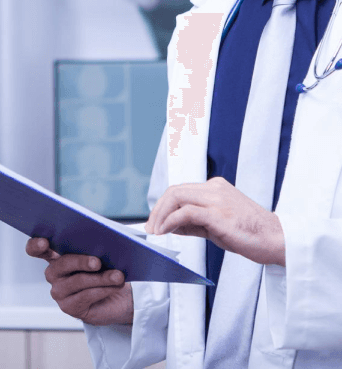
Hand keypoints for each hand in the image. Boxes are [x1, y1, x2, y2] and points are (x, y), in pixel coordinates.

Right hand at [25, 237, 133, 325]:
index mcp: (55, 254)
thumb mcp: (98, 253)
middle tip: (98, 262)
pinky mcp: (69, 307)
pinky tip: (114, 285)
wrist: (117, 296)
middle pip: (62, 264)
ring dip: (101, 278)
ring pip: (78, 281)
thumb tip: (100, 243)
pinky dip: (103, 289)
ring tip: (117, 276)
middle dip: (81, 261)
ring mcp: (59, 291)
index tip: (44, 242)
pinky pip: (86, 296)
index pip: (36, 248)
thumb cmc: (106, 268)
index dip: (36, 245)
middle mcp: (53, 273)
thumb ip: (92, 246)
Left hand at [144, 176, 285, 265]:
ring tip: (155, 232)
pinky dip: (170, 221)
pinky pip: (185, 212)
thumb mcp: (218, 225)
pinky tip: (166, 231)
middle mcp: (215, 188)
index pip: (181, 190)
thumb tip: (171, 225)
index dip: (163, 205)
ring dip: (160, 215)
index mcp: (216, 188)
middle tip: (150, 227)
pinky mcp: (218, 214)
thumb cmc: (251, 235)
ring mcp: (217, 199)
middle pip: (175, 190)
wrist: (278, 240)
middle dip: (157, 209)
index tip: (155, 221)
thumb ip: (195, 222)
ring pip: (177, 197)